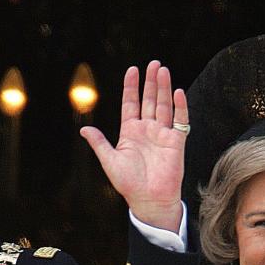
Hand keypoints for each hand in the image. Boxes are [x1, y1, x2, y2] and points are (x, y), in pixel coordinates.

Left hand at [80, 61, 188, 232]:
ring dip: (163, 88)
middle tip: (153, 63)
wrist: (149, 200)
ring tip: (162, 70)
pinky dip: (179, 106)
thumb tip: (84, 129)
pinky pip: (179, 121)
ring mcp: (162, 135)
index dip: (131, 87)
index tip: (132, 69)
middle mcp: (147, 130)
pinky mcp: (176, 142)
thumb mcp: (110, 161)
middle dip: (150, 82)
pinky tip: (177, 91)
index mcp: (130, 132)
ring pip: (163, 106)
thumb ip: (99, 143)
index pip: (131, 103)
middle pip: (149, 100)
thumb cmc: (129, 184)